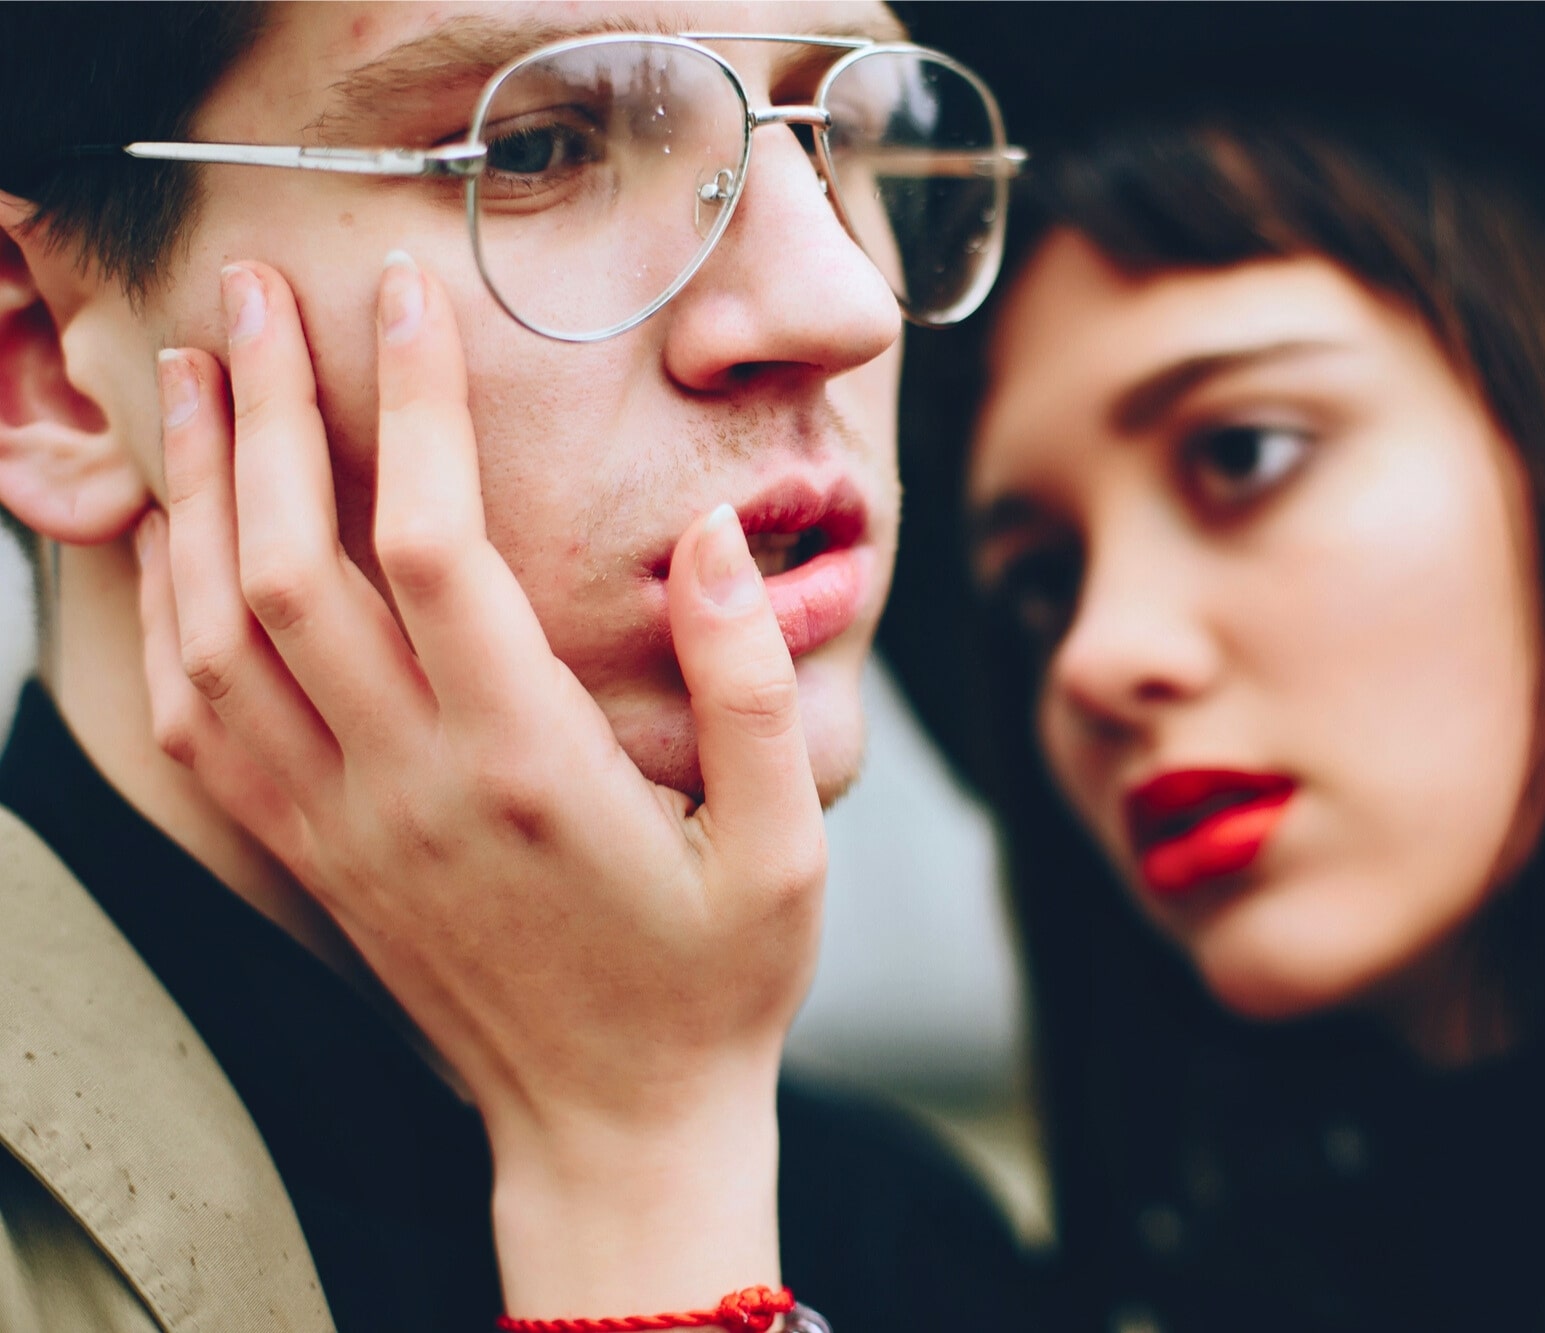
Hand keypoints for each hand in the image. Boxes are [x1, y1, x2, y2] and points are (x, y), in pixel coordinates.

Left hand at [134, 255, 819, 1317]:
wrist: (610, 1127)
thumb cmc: (711, 984)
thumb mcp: (785, 847)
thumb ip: (750, 688)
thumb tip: (715, 539)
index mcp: (527, 766)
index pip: (436, 545)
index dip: (415, 405)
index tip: (412, 299)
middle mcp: (409, 787)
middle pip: (291, 564)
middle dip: (265, 411)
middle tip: (259, 295)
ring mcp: (344, 827)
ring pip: (219, 634)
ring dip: (198, 494)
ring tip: (198, 377)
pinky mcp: (314, 857)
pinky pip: (203, 718)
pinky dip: (173, 612)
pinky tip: (183, 537)